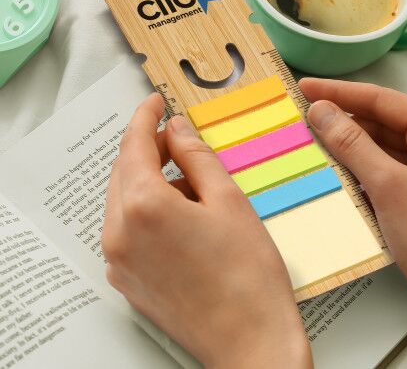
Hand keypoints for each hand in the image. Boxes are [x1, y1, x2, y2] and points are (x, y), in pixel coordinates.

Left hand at [102, 93, 312, 368]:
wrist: (250, 341)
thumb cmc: (247, 272)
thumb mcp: (228, 200)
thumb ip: (196, 156)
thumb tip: (176, 129)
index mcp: (144, 206)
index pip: (134, 144)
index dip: (145, 117)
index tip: (154, 102)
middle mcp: (119, 233)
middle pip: (124, 171)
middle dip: (147, 148)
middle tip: (176, 138)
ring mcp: (118, 259)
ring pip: (123, 199)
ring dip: (149, 179)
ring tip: (189, 183)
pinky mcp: (126, 279)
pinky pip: (127, 227)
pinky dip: (146, 208)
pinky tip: (178, 214)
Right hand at [300, 78, 406, 358]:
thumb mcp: (387, 185)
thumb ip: (351, 143)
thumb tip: (321, 111)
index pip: (383, 100)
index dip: (340, 92)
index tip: (307, 87)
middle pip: (383, 120)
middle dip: (344, 119)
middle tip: (305, 115)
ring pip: (383, 145)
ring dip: (350, 143)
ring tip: (314, 139)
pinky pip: (385, 167)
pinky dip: (360, 166)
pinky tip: (336, 167)